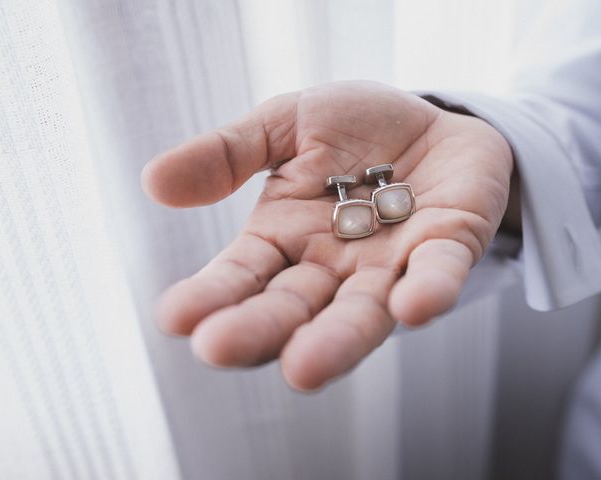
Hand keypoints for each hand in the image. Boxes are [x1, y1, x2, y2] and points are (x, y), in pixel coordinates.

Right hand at [142, 81, 512, 390]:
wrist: (429, 119)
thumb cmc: (353, 129)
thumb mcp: (284, 125)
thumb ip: (228, 153)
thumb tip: (154, 182)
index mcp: (285, 238)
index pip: (242, 276)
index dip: (211, 296)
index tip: (174, 318)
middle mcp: (332, 265)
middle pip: (294, 308)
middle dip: (260, 329)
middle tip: (218, 348)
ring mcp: (389, 264)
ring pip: (360, 313)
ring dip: (335, 340)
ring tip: (302, 369)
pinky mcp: (447, 246)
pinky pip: (436, 273)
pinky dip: (426, 291)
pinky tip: (409, 307)